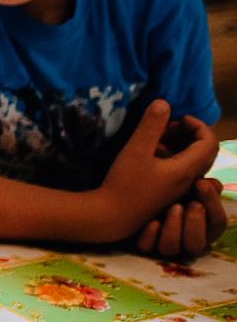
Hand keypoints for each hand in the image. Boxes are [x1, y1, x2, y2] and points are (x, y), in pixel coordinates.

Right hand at [99, 101, 219, 240]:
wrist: (112, 218)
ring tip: (155, 137)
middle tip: (165, 125)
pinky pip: (179, 169)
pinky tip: (149, 153)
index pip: (209, 142)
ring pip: (190, 160)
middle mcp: (188, 180)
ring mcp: (178, 187)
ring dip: (178, 144)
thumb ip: (151, 126)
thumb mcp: (135, 150)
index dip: (197, 125)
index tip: (176, 118)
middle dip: (187, 133)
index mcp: (186, 169)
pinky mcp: (167, 192)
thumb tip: (164, 103)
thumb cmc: (124, 184)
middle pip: (202, 151)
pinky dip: (170, 155)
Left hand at [133, 177, 228, 259]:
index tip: (200, 183)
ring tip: (173, 207)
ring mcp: (162, 244)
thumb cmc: (170, 188)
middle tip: (192, 203)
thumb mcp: (188, 185)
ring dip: (173, 228)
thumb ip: (203, 186)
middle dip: (195, 222)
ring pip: (171, 248)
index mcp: (203, 227)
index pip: (217, 223)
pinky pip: (145, 247)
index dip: (212, 204)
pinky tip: (152, 221)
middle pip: (196, 245)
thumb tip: (213, 184)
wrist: (137, 191)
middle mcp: (184, 240)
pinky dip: (149, 235)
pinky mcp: (141, 243)